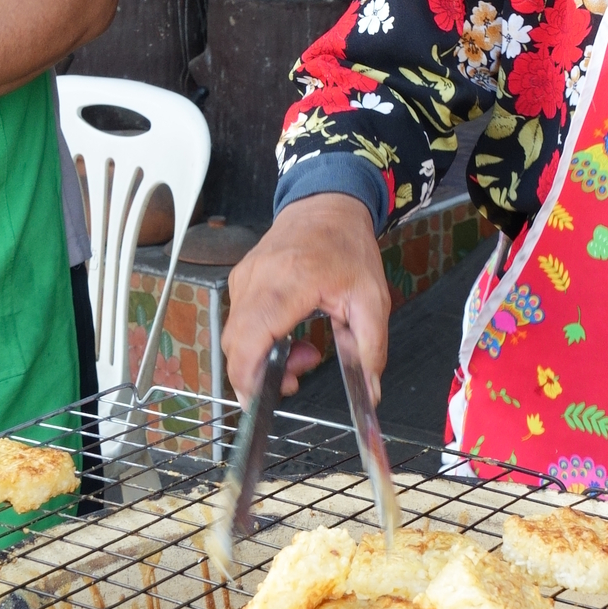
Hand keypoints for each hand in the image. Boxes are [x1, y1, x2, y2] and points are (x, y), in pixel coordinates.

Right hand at [225, 194, 389, 398]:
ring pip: (235, 337)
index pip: (251, 338)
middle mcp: (257, 280)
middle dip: (260, 374)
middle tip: (300, 369)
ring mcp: (243, 279)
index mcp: (290, 282)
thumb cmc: (348, 248)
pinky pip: (238, 323)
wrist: (327, 206)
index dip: (247, 378)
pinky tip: (288, 332)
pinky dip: (258, 340)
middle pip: (235, 345)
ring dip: (262, 357)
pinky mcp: (239, 281)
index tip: (258, 401)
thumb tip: (369, 392)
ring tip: (301, 347)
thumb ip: (370, 349)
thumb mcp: (372, 300)